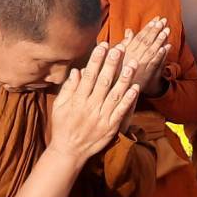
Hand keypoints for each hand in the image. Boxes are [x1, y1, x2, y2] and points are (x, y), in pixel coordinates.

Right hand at [50, 44, 140, 165]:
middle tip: (120, 48)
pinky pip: (121, 111)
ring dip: (124, 79)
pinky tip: (136, 88)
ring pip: (114, 94)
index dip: (96, 59)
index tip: (103, 46)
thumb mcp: (60, 106)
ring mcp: (101, 117)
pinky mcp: (110, 127)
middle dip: (112, 64)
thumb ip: (69, 88)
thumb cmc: (63, 126)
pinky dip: (129, 99)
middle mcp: (90, 106)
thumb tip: (77, 70)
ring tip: (132, 64)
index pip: (89, 75)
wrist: (69, 151)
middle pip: (103, 81)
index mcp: (77, 99)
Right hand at [116, 17, 170, 93]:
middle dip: (155, 30)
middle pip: (146, 41)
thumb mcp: (117, 56)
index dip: (148, 27)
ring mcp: (140, 65)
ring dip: (159, 39)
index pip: (139, 36)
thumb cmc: (116, 73)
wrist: (116, 92)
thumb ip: (125, 43)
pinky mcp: (146, 75)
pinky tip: (166, 47)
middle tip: (164, 21)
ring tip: (167, 30)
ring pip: (151, 50)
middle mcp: (133, 57)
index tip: (156, 19)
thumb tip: (129, 30)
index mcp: (127, 51)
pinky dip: (161, 54)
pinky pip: (155, 63)